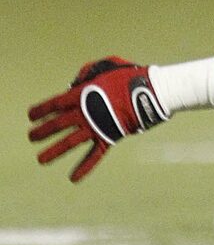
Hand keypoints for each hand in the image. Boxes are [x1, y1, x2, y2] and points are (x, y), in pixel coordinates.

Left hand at [28, 57, 168, 181]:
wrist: (150, 91)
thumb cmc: (130, 75)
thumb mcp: (107, 66)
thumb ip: (88, 73)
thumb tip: (75, 84)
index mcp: (82, 94)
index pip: (54, 104)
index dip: (40, 110)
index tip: (31, 116)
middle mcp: (84, 112)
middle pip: (57, 124)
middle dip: (42, 131)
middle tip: (32, 137)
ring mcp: (96, 126)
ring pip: (69, 142)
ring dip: (54, 151)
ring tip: (40, 160)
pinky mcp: (109, 137)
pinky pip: (94, 155)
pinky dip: (84, 167)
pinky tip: (73, 178)